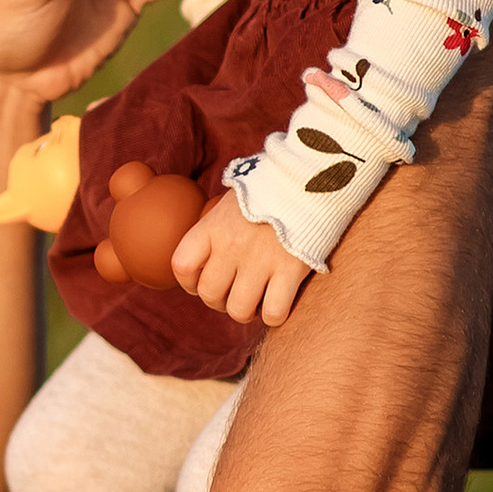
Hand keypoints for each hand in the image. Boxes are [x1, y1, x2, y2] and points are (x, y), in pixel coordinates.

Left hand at [171, 188, 319, 327]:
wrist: (311, 177)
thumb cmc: (271, 189)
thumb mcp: (234, 199)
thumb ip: (218, 225)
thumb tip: (207, 251)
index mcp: (213, 226)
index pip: (182, 267)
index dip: (189, 282)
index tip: (204, 279)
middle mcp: (231, 245)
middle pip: (210, 294)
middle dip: (220, 301)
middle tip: (235, 292)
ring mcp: (260, 260)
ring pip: (238, 310)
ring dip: (246, 311)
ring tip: (256, 300)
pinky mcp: (290, 270)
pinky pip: (273, 313)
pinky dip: (274, 315)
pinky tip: (279, 302)